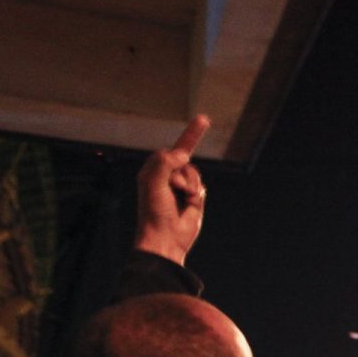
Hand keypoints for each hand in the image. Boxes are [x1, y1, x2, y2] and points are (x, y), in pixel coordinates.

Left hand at [135, 115, 210, 264]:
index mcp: (154, 170)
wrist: (165, 237)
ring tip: (182, 199)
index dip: (190, 134)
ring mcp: (182, 187)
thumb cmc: (154, 211)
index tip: (204, 119)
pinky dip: (197, 195)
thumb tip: (182, 155)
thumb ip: (164, 162)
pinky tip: (188, 205)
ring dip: (190, 185)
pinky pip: (202, 187)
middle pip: (186, 161)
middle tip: (176, 188)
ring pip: (195, 174)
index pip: (173, 148)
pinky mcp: (194, 199)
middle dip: (183, 174)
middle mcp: (168, 176)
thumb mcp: (153, 181)